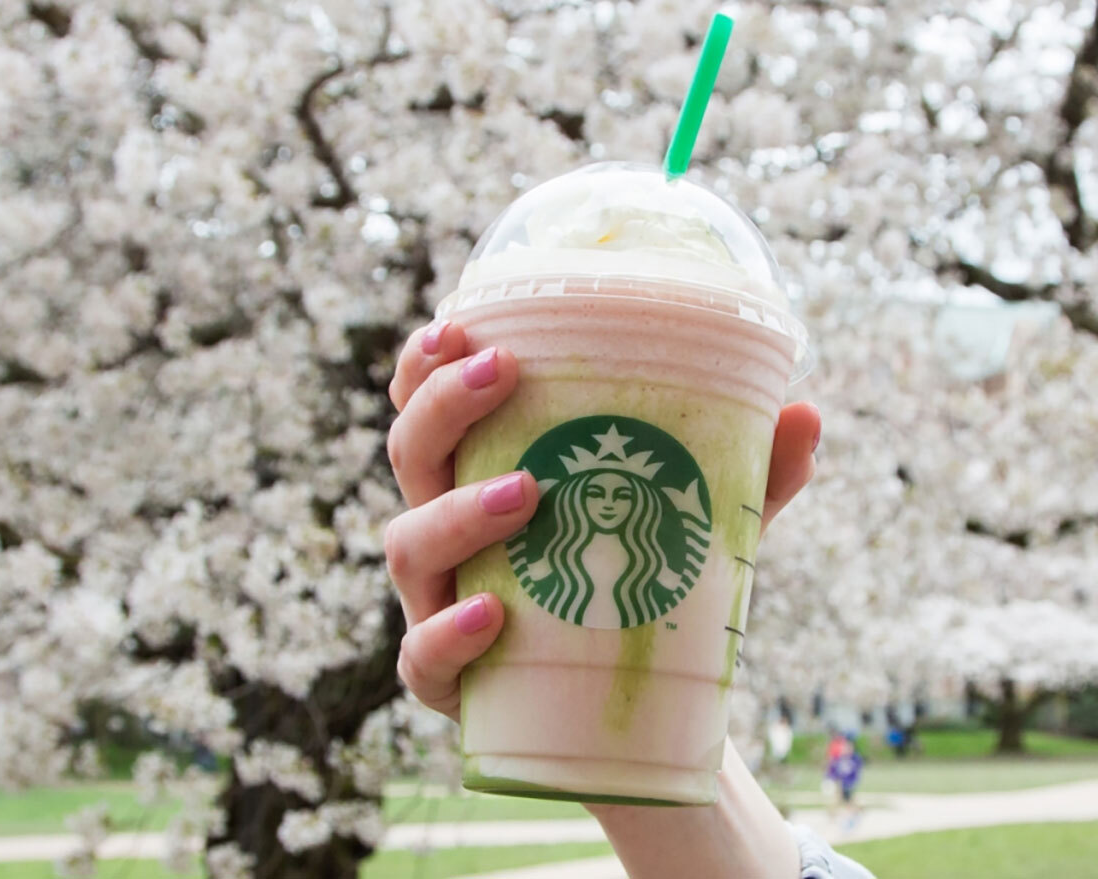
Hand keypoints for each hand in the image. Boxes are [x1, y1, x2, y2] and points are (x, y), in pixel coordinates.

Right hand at [385, 320, 820, 721]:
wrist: (618, 707)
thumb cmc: (631, 585)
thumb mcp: (684, 522)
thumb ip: (742, 473)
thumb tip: (804, 414)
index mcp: (478, 475)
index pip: (425, 406)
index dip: (425, 364)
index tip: (461, 327)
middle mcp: (444, 530)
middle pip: (410, 454)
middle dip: (442, 406)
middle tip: (502, 374)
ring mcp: (435, 603)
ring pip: (408, 545)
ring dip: (458, 512)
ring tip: (528, 493)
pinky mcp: (444, 679)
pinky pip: (422, 656)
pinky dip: (448, 634)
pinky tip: (492, 614)